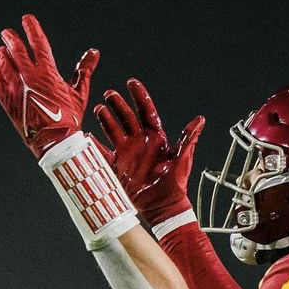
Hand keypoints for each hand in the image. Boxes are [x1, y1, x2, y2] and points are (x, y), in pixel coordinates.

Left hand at [0, 14, 97, 158]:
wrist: (54, 142)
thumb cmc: (68, 119)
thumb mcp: (79, 93)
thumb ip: (84, 70)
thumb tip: (93, 52)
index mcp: (47, 73)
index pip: (37, 42)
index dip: (31, 28)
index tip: (27, 19)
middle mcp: (28, 77)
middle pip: (14, 48)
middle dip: (10, 37)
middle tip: (7, 33)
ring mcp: (15, 88)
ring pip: (2, 62)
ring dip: (2, 54)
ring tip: (2, 50)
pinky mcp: (7, 100)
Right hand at [94, 78, 204, 225]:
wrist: (163, 206)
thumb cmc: (175, 184)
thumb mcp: (183, 159)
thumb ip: (189, 138)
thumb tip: (200, 119)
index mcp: (156, 137)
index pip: (146, 111)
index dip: (139, 96)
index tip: (131, 82)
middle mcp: (140, 141)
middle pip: (126, 117)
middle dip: (118, 104)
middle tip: (109, 94)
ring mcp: (127, 152)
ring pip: (113, 130)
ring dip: (106, 119)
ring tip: (99, 109)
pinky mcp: (117, 166)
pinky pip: (102, 152)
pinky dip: (94, 145)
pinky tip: (87, 136)